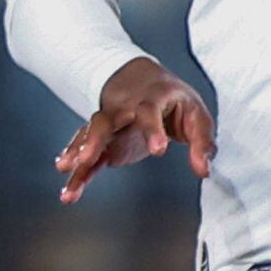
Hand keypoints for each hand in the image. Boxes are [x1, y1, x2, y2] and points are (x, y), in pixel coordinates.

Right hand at [56, 57, 214, 202]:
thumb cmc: (174, 101)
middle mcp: (124, 108)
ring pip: (89, 137)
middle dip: (95, 139)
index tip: (158, 150)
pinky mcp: (103, 140)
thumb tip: (203, 170)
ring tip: (66, 172)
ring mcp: (110, 122)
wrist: (144, 81)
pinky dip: (77, 170)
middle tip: (88, 158)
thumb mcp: (196, 116)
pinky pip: (86, 153)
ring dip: (78, 155)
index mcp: (152, 98)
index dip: (152, 129)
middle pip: (106, 120)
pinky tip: (69, 189)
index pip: (149, 111)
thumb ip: (202, 143)